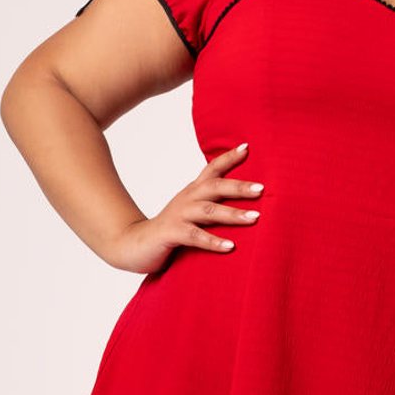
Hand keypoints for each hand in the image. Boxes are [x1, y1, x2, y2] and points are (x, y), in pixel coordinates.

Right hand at [105, 144, 262, 272]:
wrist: (133, 245)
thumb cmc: (171, 231)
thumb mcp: (192, 213)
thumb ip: (213, 207)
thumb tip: (245, 206)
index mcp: (193, 192)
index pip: (212, 169)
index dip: (229, 158)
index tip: (247, 147)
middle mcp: (187, 199)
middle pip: (215, 187)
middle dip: (239, 187)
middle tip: (262, 189)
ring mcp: (179, 216)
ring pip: (209, 211)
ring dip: (233, 214)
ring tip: (255, 217)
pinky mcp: (171, 234)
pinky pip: (195, 237)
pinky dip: (213, 241)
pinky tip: (230, 246)